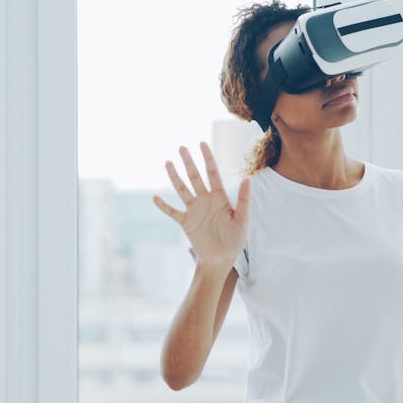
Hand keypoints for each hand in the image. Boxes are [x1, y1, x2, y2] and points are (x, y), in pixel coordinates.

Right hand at [153, 141, 249, 269]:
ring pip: (182, 189)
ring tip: (168, 163)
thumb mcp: (242, 220)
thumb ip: (243, 199)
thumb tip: (248, 178)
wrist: (221, 259)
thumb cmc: (234, 240)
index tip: (202, 144)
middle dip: (189, 162)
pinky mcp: (186, 222)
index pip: (213, 173)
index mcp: (219, 197)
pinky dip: (163, 206)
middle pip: (195, 177)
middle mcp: (205, 200)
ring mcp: (194, 210)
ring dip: (175, 177)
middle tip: (182, 147)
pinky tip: (155, 197)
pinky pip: (172, 212)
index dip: (208, 158)